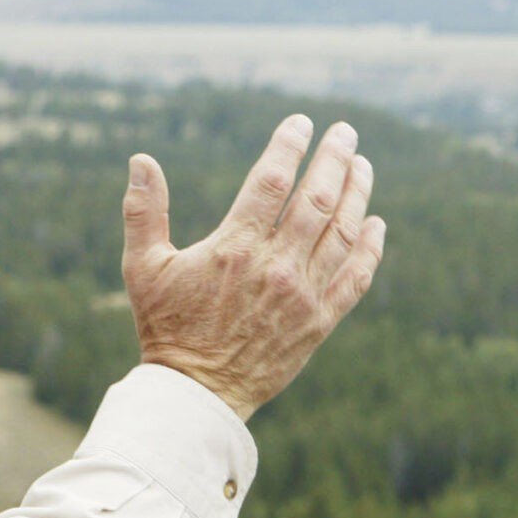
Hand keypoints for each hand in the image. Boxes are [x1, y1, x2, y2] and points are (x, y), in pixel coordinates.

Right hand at [121, 116, 386, 420]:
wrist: (196, 394)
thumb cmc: (165, 327)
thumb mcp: (143, 268)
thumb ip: (143, 212)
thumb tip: (140, 159)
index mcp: (235, 247)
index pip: (272, 180)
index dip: (289, 145)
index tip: (301, 123)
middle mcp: (276, 266)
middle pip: (318, 198)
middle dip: (335, 159)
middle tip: (345, 132)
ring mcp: (303, 294)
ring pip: (343, 232)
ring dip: (357, 193)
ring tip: (362, 165)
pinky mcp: (320, 321)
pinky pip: (356, 278)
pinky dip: (370, 248)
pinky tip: (376, 223)